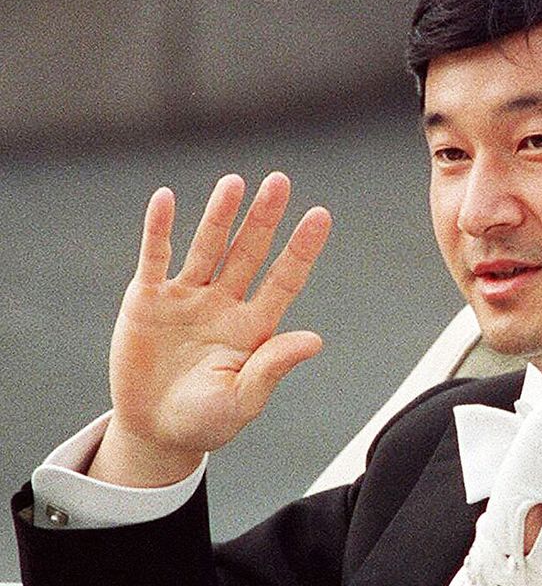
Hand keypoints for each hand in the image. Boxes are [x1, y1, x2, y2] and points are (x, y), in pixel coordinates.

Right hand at [88, 173, 331, 486]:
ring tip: (235, 182)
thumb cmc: (206, 421)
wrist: (155, 432)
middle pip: (249, 251)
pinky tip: (165, 199)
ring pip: (208, 247)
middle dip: (264, 218)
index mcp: (255, 326)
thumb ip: (273, 366)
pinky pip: (155, 257)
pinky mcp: (148, 301)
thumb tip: (315, 340)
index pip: (285, 278)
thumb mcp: (243, 399)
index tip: (320, 215)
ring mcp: (187, 298)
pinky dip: (160, 229)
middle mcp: (225, 304)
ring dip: (220, 215)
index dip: (302, 248)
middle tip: (280, 181)